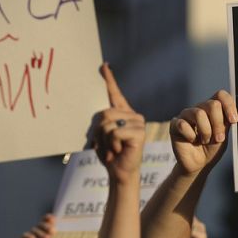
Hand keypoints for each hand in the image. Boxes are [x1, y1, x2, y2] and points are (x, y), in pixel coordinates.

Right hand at [20, 214, 63, 237]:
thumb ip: (54, 233)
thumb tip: (54, 221)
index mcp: (47, 234)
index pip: (45, 222)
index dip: (48, 218)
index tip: (53, 218)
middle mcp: (38, 236)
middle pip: (39, 225)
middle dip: (46, 226)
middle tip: (53, 231)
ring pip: (33, 229)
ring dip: (40, 233)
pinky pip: (25, 236)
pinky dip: (31, 237)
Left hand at [94, 63, 145, 183]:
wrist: (119, 172)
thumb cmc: (109, 154)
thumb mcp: (100, 135)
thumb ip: (100, 122)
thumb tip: (101, 113)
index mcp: (122, 113)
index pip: (115, 93)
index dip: (109, 79)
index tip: (103, 66)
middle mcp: (132, 115)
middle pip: (104, 113)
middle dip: (97, 132)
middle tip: (103, 146)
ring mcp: (138, 122)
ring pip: (108, 123)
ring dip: (103, 140)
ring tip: (111, 149)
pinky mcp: (140, 132)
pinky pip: (115, 132)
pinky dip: (111, 144)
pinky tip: (117, 150)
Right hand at [170, 90, 237, 173]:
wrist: (199, 164)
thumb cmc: (211, 149)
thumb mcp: (223, 135)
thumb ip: (227, 122)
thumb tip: (232, 113)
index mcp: (212, 109)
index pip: (221, 96)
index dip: (229, 106)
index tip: (233, 121)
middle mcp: (199, 108)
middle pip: (213, 105)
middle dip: (218, 124)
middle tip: (218, 138)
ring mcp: (186, 115)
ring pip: (199, 114)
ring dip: (206, 132)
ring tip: (204, 141)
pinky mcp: (175, 124)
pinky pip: (184, 125)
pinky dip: (191, 136)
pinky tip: (191, 141)